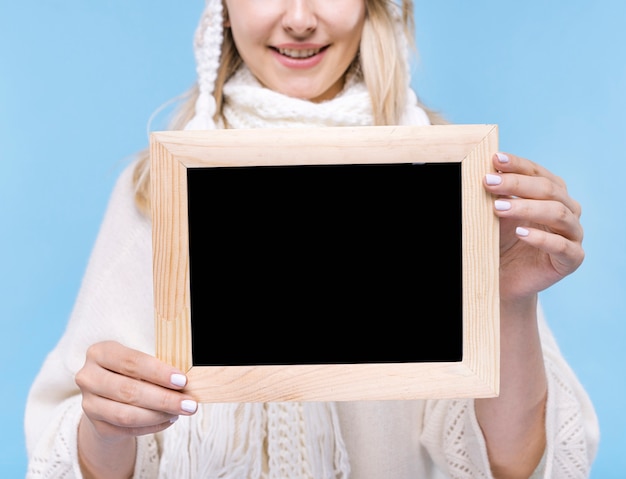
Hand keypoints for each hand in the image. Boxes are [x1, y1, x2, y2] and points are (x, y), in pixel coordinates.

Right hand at [75, 340, 197, 440]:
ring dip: (158, 415)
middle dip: (163, 398)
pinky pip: (127, 429)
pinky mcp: (96, 425)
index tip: (182, 380)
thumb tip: (184, 383)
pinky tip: (169, 420)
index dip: (158, 372)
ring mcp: (89, 403)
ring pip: (126, 414)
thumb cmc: (131, 372)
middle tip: (189, 404)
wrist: (107, 395)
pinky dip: (151, 426)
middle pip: (129, 391)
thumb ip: (156, 368)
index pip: (131, 362)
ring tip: (180, 412)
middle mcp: (88, 377)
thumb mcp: (139, 362)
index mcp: (99, 353)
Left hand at [483, 152, 583, 303]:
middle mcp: (568, 210)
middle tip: (489, 182)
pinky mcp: (572, 259)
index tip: (494, 159)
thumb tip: (484, 169)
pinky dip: (540, 238)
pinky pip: (562, 246)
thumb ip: (497, 194)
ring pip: (557, 213)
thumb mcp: (497, 214)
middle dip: (517, 183)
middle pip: (549, 189)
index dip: (517, 164)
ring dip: (526, 207)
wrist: (505, 279)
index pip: (538, 172)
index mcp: (553, 194)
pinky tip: (521, 233)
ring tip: (498, 207)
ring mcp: (573, 235)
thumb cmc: (502, 242)